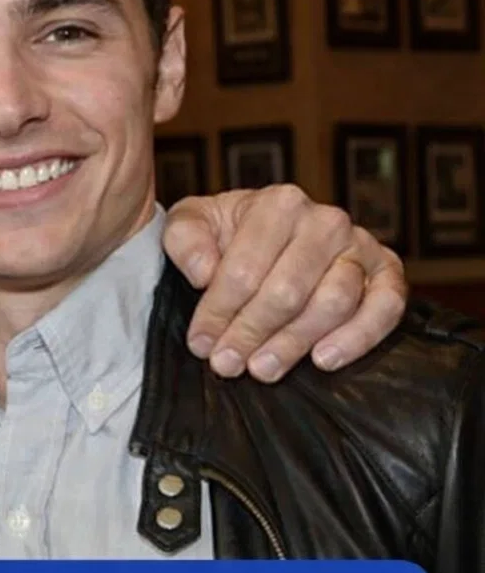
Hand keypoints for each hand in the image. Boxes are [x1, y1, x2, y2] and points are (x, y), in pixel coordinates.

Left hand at [162, 185, 406, 381]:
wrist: (262, 233)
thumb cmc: (225, 232)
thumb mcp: (191, 223)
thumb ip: (185, 240)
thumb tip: (203, 273)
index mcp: (278, 204)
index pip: (245, 268)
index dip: (218, 311)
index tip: (200, 342)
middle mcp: (326, 221)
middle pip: (288, 291)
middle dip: (251, 333)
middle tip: (226, 364)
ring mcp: (360, 246)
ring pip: (333, 303)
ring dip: (294, 343)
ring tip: (262, 368)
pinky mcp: (387, 272)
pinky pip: (386, 306)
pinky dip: (359, 336)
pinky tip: (324, 360)